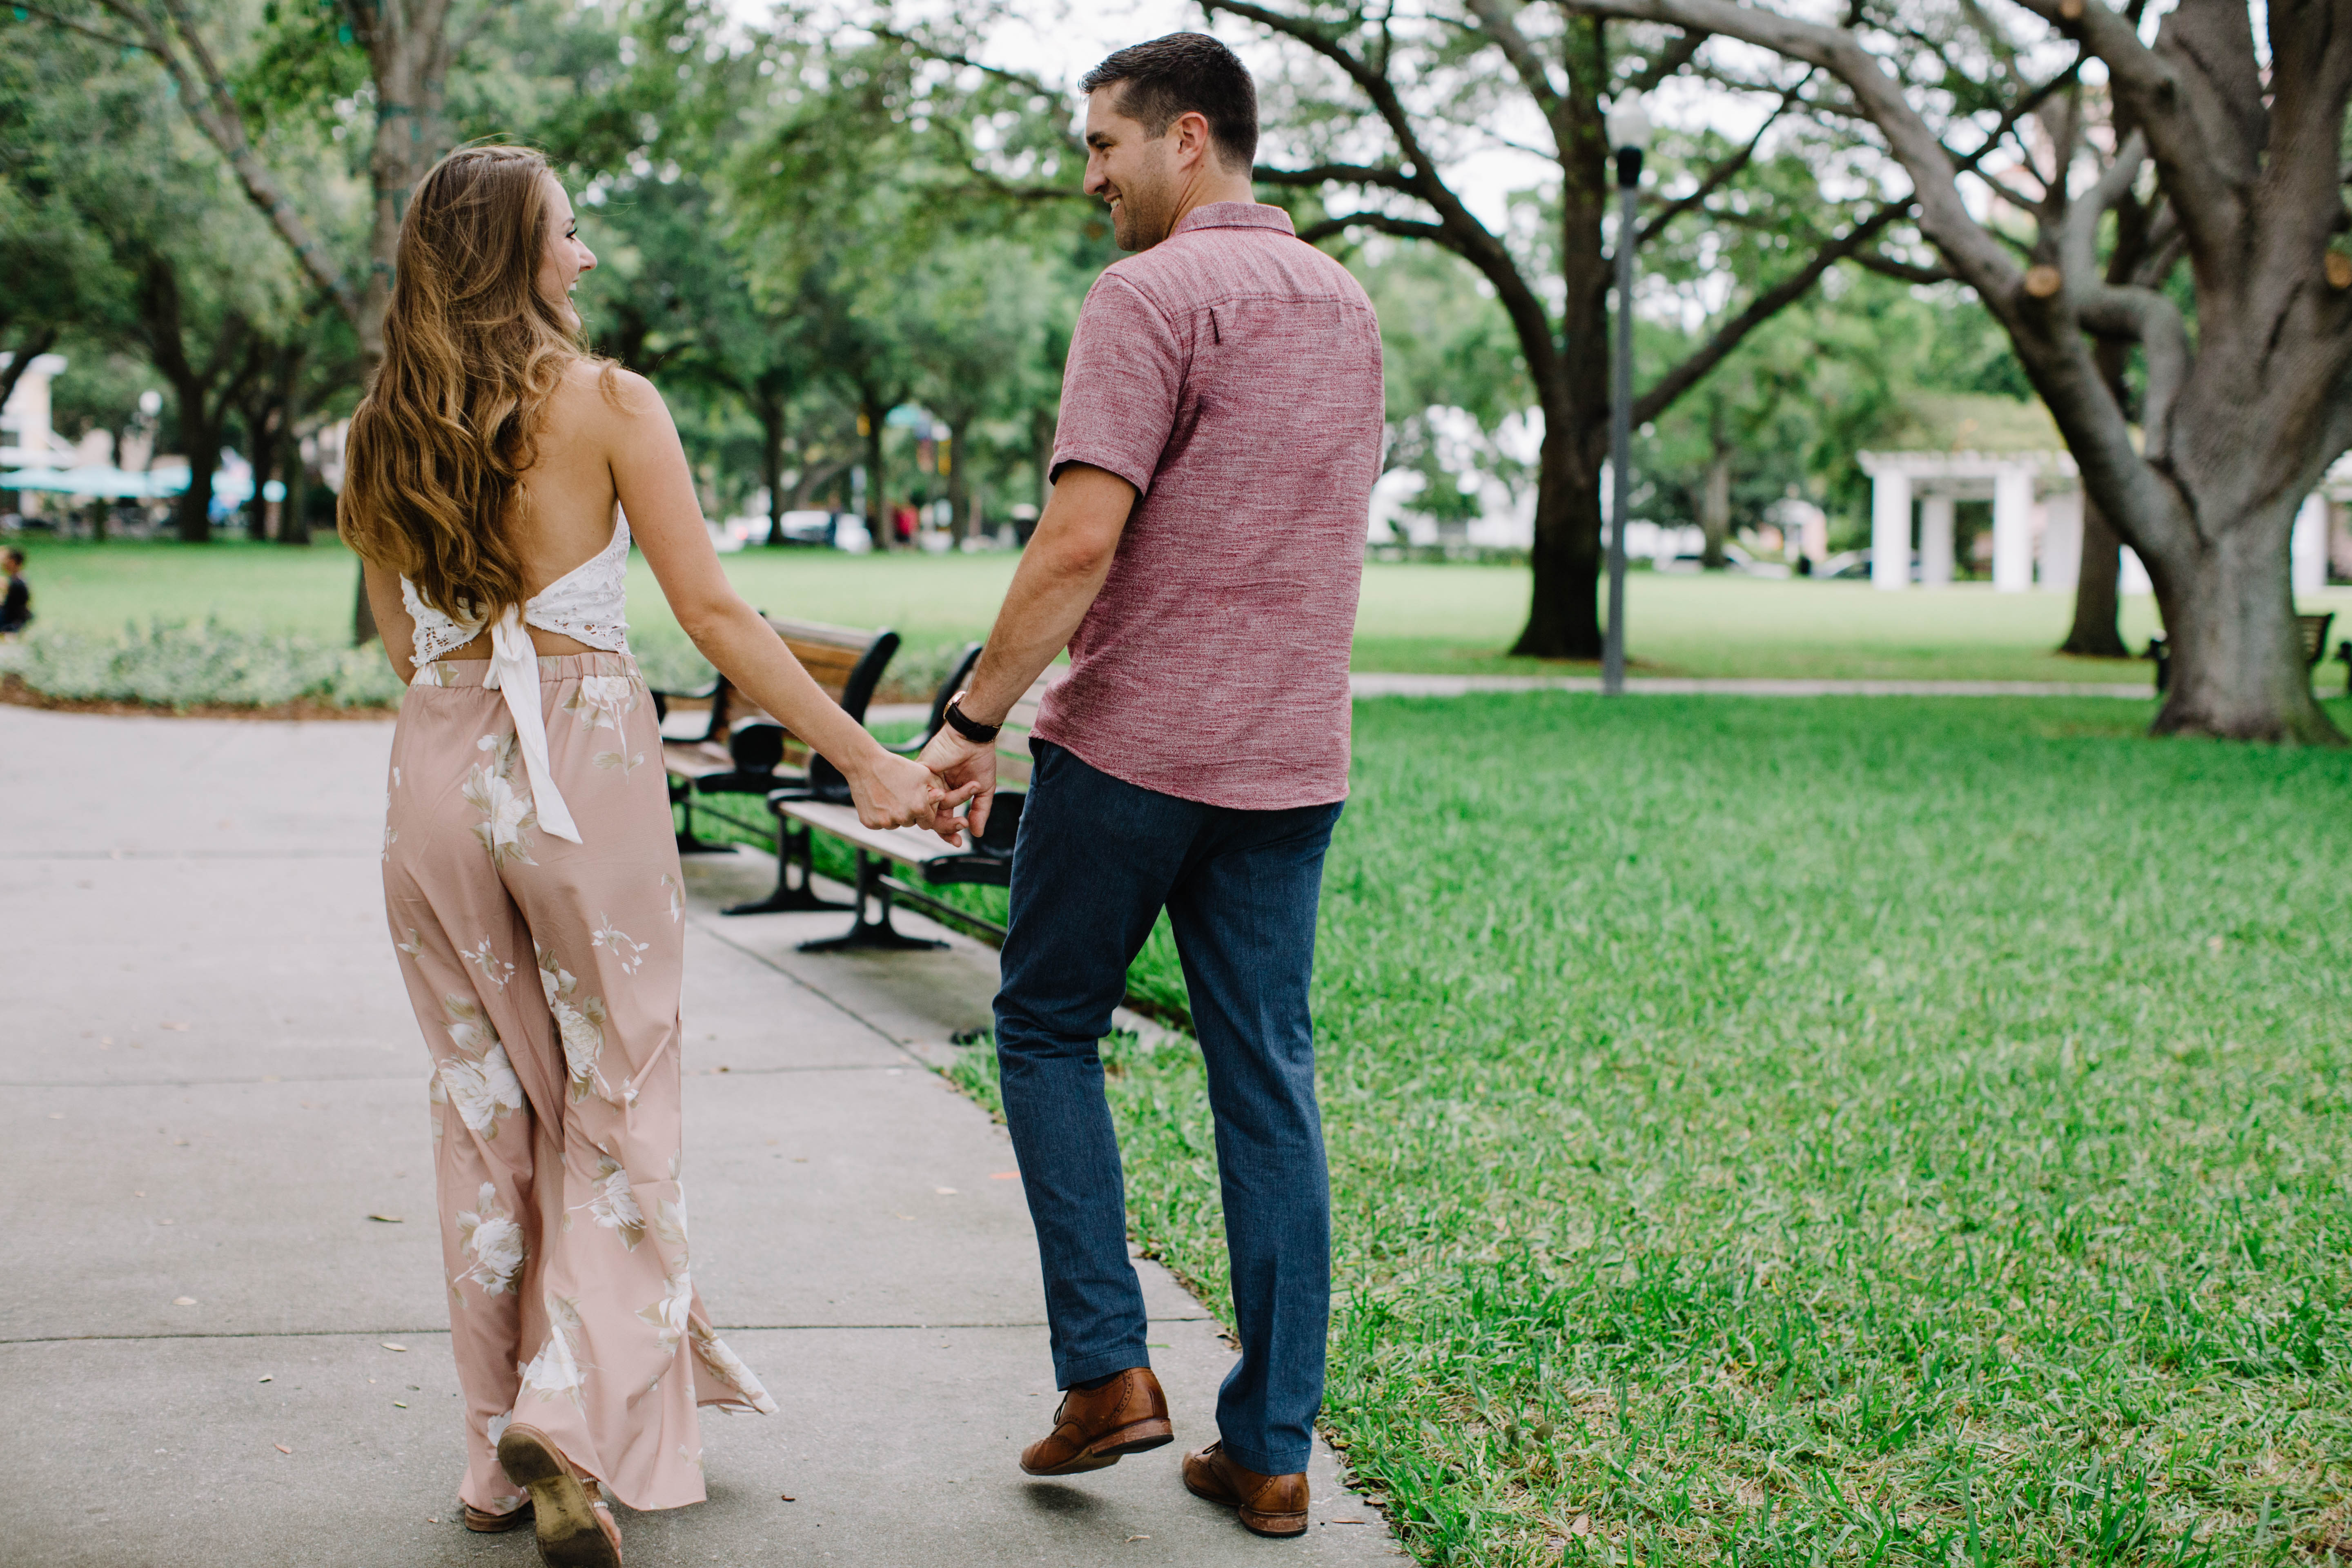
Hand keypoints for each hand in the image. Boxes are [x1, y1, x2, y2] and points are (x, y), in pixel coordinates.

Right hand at [849, 749, 977, 844]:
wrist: (865, 764)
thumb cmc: (896, 766)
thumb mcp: (923, 774)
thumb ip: (935, 790)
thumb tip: (942, 799)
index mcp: (918, 807)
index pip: (928, 821)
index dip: (924, 811)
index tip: (917, 800)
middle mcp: (902, 818)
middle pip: (911, 823)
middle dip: (910, 813)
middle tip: (901, 795)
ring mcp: (885, 822)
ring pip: (895, 824)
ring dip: (894, 814)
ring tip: (889, 795)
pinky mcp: (870, 823)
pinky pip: (880, 824)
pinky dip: (879, 815)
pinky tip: (878, 799)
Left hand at [917, 725, 998, 840]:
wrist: (973, 736)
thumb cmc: (980, 758)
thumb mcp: (984, 789)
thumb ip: (980, 811)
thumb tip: (978, 834)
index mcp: (948, 795)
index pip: (944, 819)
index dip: (950, 833)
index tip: (959, 843)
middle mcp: (935, 791)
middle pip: (933, 817)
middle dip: (946, 828)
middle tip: (960, 831)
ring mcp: (927, 783)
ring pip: (929, 807)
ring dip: (947, 809)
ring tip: (966, 801)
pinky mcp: (921, 772)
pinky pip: (925, 792)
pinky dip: (937, 797)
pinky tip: (946, 797)